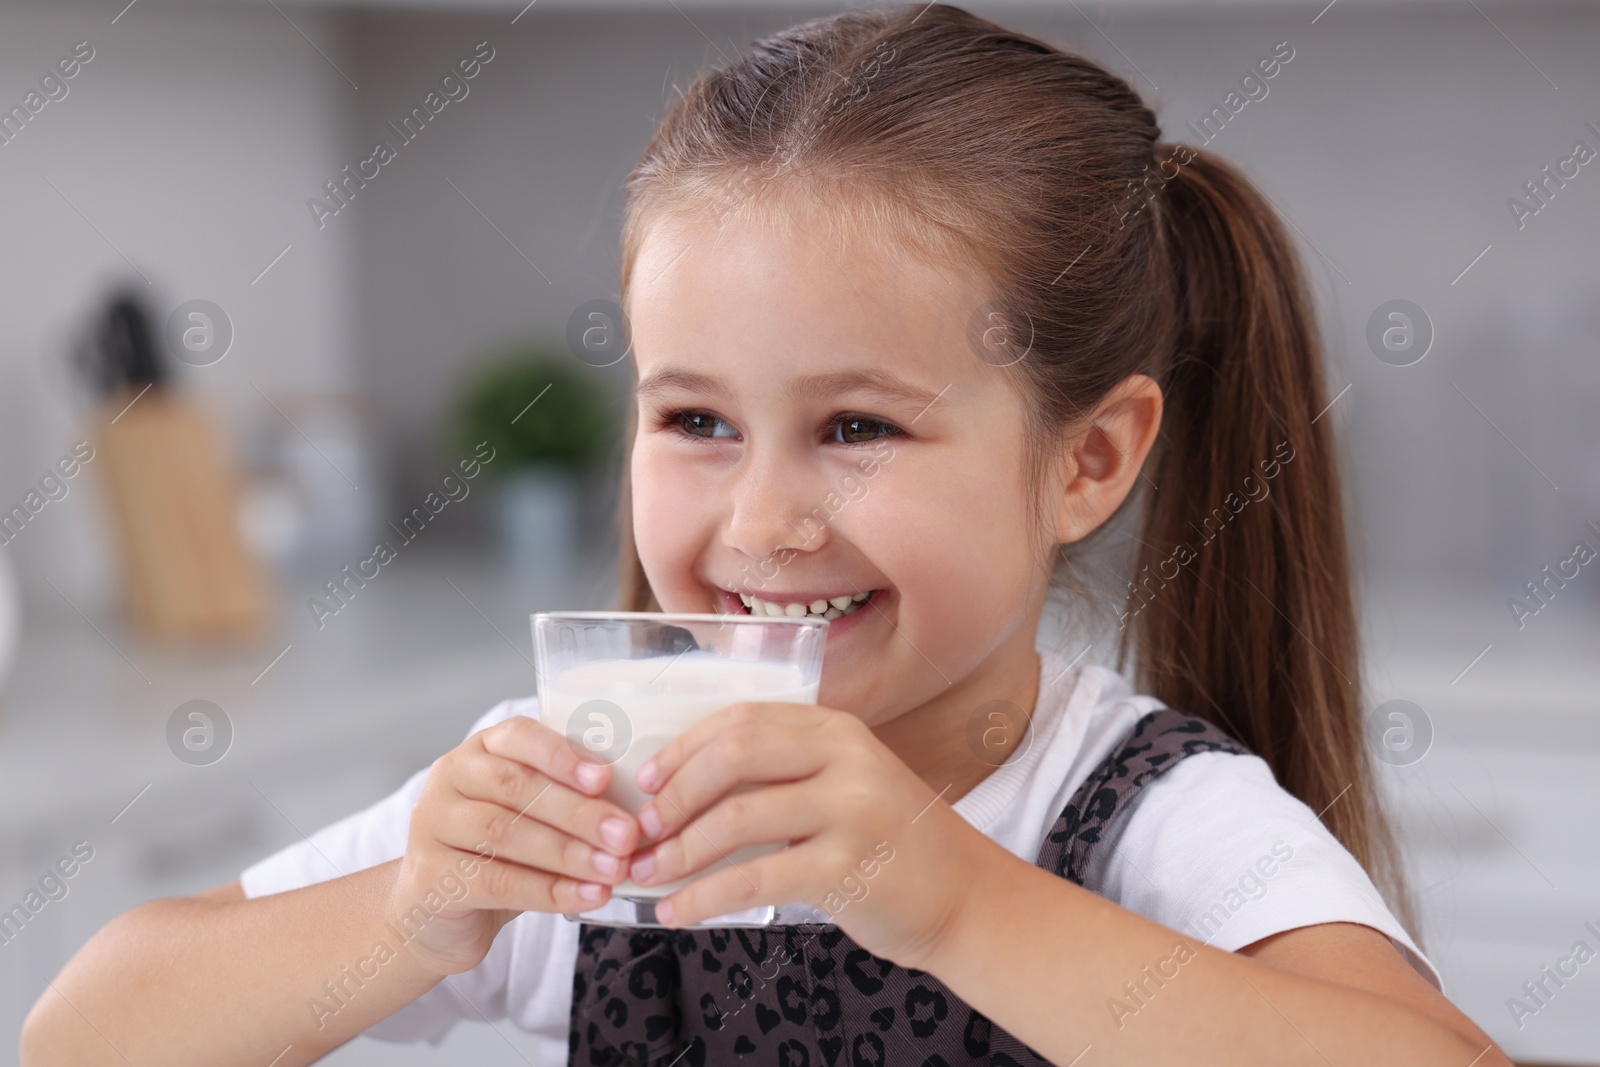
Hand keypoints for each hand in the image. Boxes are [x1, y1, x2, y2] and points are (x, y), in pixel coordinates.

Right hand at [389, 716, 642, 975]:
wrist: (438, 915)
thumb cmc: (499, 855)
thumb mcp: (530, 817)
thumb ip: (566, 801)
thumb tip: (635, 810)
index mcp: (479, 751)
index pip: (519, 737)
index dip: (562, 756)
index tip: (605, 779)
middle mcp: (449, 779)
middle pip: (517, 788)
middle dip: (578, 812)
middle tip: (625, 834)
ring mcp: (432, 827)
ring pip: (506, 834)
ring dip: (568, 853)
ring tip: (613, 869)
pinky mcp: (430, 877)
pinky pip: (497, 882)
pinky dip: (549, 891)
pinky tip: (587, 897)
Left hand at [626, 702, 986, 968]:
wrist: (968, 898)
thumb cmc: (893, 847)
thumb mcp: (846, 785)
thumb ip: (785, 776)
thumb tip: (684, 793)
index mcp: (837, 730)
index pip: (743, 718)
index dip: (684, 747)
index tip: (646, 779)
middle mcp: (846, 758)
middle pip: (735, 754)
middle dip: (675, 793)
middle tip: (639, 830)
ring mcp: (851, 810)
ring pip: (738, 816)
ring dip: (680, 849)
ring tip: (646, 875)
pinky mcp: (848, 868)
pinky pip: (755, 878)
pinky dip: (704, 896)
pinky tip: (676, 912)